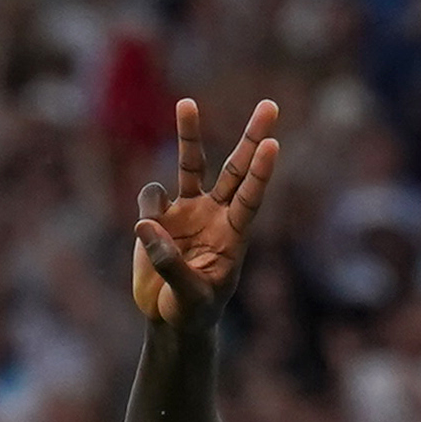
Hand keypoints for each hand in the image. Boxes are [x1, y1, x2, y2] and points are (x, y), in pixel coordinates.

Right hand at [131, 97, 280, 328]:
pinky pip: (152, 197)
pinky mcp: (160, 216)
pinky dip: (148, 208)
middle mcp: (215, 215)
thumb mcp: (189, 297)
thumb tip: (147, 225)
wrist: (171, 318)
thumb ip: (170, 264)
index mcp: (233, 235)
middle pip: (236, 167)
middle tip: (270, 106)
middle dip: (252, 137)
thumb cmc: (192, 312)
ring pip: (191, 164)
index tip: (273, 144)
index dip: (261, 172)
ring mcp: (188, 211)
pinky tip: (148, 233)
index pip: (250, 197)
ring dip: (188, 134)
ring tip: (188, 103)